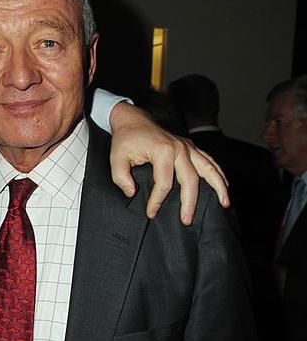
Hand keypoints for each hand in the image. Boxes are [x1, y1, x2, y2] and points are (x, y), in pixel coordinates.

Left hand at [108, 102, 227, 224]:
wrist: (132, 120)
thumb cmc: (125, 139)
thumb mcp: (116, 158)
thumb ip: (120, 177)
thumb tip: (131, 193)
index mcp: (162, 151)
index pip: (164, 183)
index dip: (157, 200)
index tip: (151, 212)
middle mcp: (179, 148)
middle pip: (190, 179)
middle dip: (189, 202)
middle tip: (187, 220)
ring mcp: (187, 146)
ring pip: (208, 168)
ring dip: (219, 186)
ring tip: (225, 203)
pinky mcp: (190, 146)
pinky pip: (209, 161)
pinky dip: (219, 173)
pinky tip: (225, 186)